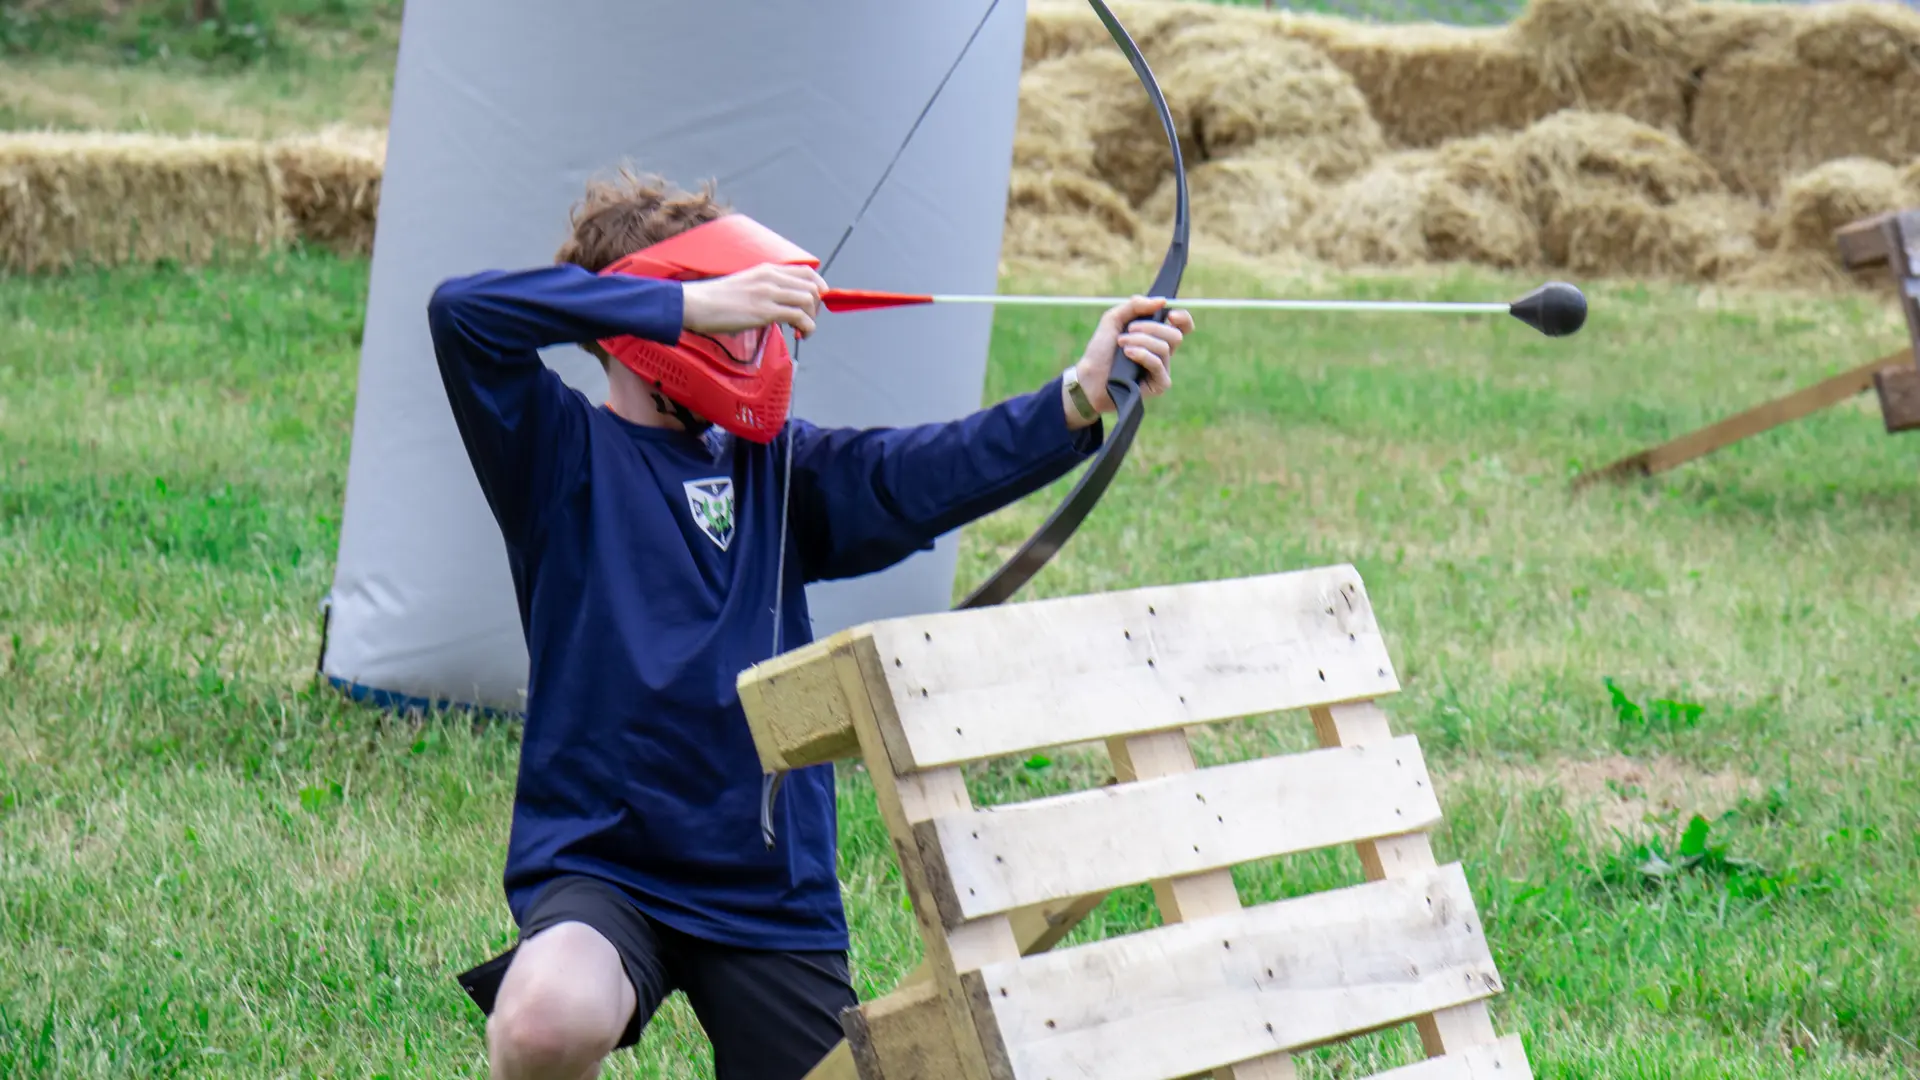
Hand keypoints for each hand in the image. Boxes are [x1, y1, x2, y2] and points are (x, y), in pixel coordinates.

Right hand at [680, 263, 826, 339]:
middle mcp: (771, 277)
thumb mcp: (746, 285)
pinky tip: (799, 336)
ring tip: (803, 331)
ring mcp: (768, 293)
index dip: (819, 288)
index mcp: (767, 269)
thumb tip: (782, 304)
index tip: (816, 304)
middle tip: (807, 322)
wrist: (695, 304)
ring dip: (812, 320)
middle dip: (817, 308)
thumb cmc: (716, 300)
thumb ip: (765, 289)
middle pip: (813, 287)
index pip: (807, 271)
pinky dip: (807, 328)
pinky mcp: (764, 311)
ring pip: (809, 301)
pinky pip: (799, 317)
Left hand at [1069, 296, 1193, 420]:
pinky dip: (1143, 355)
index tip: (1170, 314)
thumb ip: (1135, 305)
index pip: (1183, 326)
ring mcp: (1162, 369)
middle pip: (1176, 335)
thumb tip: (1162, 301)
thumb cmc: (1101, 349)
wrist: (1089, 376)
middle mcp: (1163, 353)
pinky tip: (1127, 354)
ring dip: (1140, 341)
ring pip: (1165, 348)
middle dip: (1151, 328)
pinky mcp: (1159, 384)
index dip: (1183, 318)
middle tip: (1129, 330)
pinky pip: (1158, 364)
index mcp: (1157, 336)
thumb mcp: (1114, 319)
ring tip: (1121, 344)